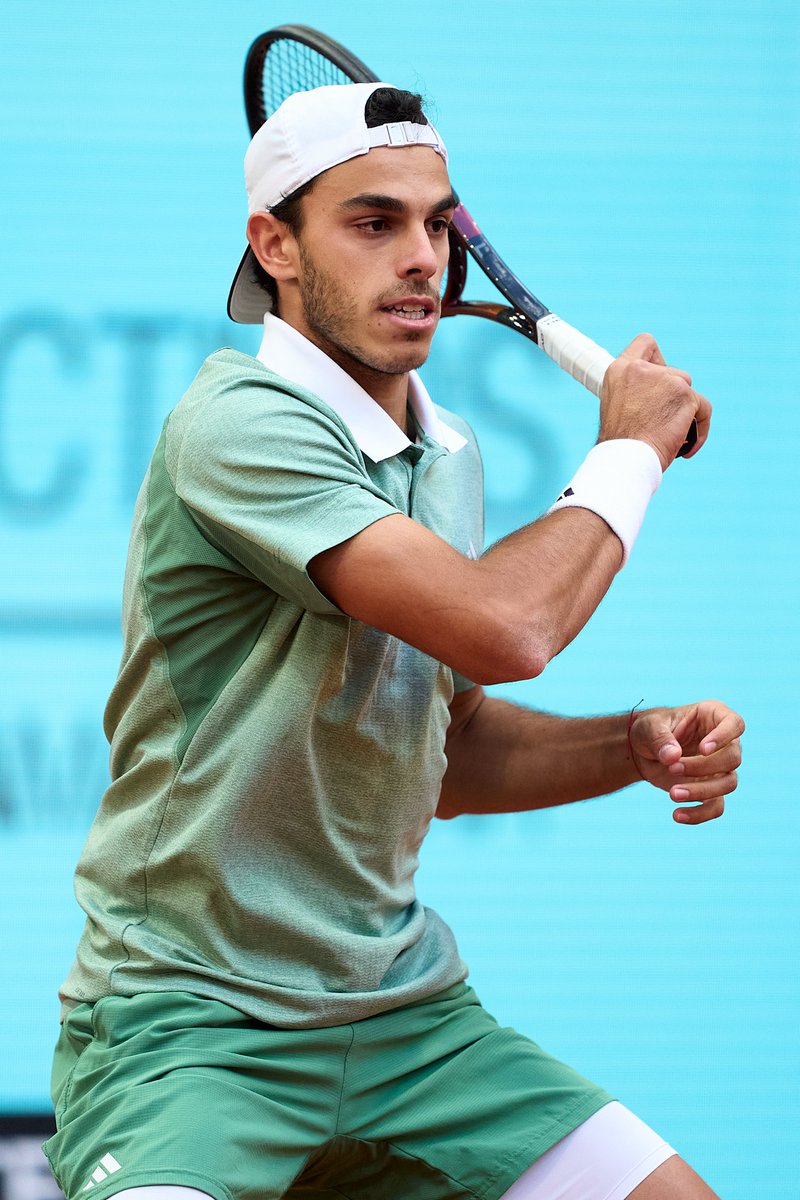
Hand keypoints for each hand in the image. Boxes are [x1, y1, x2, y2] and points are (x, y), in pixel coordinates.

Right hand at [600, 334, 711, 468]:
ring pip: (687, 390)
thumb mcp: (616, 406)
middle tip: (662, 420)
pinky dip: (700, 428)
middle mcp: (644, 369)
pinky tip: (688, 446)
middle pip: (673, 372)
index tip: (658, 376)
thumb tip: (655, 398)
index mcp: (621, 369)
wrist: (625, 458)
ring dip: (685, 411)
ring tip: (673, 435)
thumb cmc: (619, 443)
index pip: (646, 343)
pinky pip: (703, 409)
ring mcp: (668, 380)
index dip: (656, 358)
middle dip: (672, 395)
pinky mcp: (687, 396)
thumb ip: (634, 392)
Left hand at [629, 701, 743, 823]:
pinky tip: (677, 815)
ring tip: (672, 793)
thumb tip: (673, 756)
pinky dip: (700, 814)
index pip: (735, 724)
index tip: (702, 749)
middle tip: (672, 768)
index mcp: (714, 717)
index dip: (724, 737)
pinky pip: (716, 806)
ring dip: (702, 791)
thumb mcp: (649, 727)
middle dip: (703, 766)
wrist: (642, 752)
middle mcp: (724, 743)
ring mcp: (720, 768)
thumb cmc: (650, 730)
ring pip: (729, 783)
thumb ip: (660, 738)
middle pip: (732, 758)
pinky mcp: (711, 790)